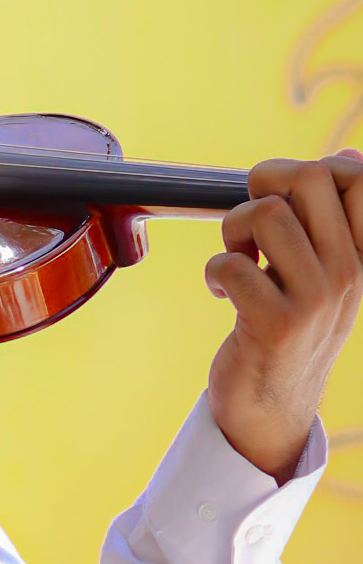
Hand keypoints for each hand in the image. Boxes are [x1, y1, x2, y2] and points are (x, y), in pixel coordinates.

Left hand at [205, 151, 362, 480]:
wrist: (272, 409)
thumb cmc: (289, 328)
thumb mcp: (324, 273)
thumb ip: (329, 221)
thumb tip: (344, 155)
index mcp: (362, 255)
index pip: (357, 175)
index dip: (309, 167)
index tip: (285, 201)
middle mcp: (349, 274)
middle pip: (311, 177)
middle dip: (264, 185)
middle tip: (252, 223)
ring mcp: (316, 300)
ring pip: (267, 214)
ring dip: (234, 229)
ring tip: (237, 259)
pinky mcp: (276, 324)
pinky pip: (232, 264)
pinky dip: (215, 271)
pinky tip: (221, 293)